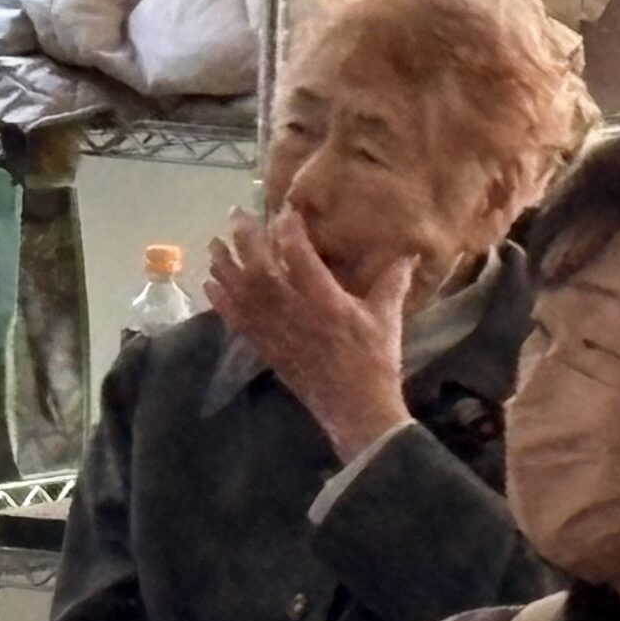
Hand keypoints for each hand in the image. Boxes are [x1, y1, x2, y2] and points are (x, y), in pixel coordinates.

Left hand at [204, 209, 415, 462]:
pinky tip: (210, 284)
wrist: (355, 409)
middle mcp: (294, 312)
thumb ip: (393, 283)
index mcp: (326, 301)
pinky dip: (221, 301)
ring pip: (242, 293)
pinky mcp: (266, 349)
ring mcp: (276, 332)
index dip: (289, 231)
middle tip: (235, 215)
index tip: (284, 211)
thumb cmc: (374, 361)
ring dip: (225, 266)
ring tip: (213, 244)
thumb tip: (409, 253)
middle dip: (245, 240)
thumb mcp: (387, 319)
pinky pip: (237, 321)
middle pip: (260, 270)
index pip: (300, 257)